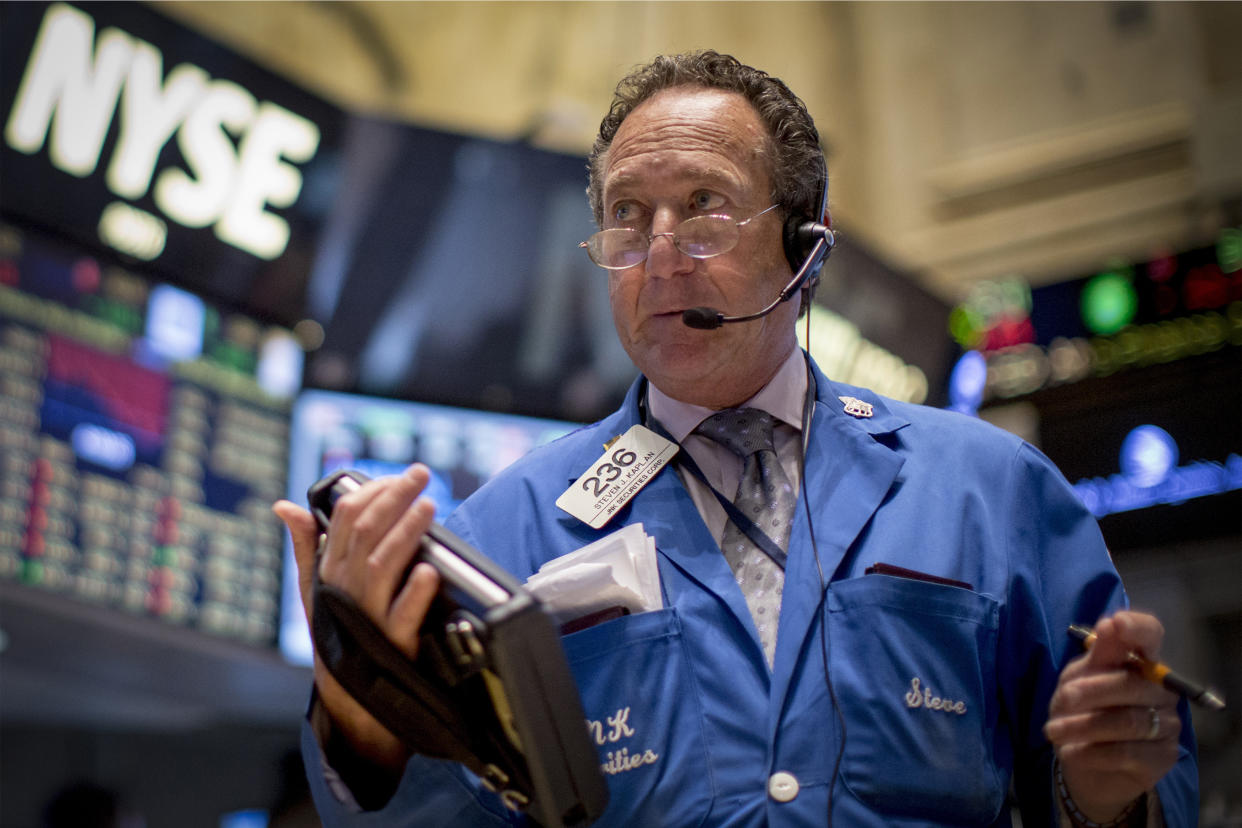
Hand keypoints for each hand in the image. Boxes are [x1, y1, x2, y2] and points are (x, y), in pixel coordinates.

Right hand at [273, 464, 441, 770]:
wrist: (351, 700)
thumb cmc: (338, 634)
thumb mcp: (316, 590)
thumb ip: (306, 545)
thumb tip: (284, 505)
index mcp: (330, 571)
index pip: (346, 518)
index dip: (373, 491)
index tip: (399, 476)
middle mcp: (345, 589)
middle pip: (367, 533)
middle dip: (394, 499)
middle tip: (421, 474)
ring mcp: (367, 616)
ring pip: (383, 565)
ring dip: (406, 534)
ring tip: (428, 508)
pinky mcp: (391, 645)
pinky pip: (402, 617)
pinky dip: (415, 594)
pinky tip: (430, 572)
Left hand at [1044, 610, 1180, 822]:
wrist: (1084, 759)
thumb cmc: (1082, 710)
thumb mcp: (1079, 678)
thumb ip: (1098, 653)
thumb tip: (1111, 623)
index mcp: (1140, 662)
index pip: (1151, 636)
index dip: (1137, 628)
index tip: (1115, 624)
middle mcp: (1162, 690)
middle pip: (1133, 684)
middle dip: (1090, 692)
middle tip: (1063, 701)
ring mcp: (1167, 724)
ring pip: (1128, 721)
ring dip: (1082, 726)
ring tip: (1053, 731)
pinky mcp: (1163, 758)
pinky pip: (1126, 752)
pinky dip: (1090, 752)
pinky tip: (1069, 752)